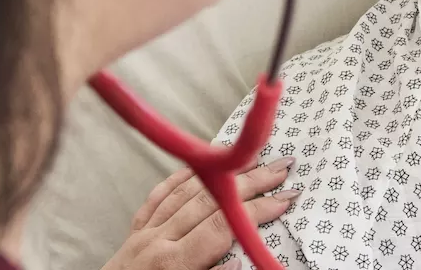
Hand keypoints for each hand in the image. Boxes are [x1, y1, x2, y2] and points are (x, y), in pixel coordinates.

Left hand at [101, 158, 300, 269]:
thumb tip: (238, 260)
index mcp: (174, 263)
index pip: (223, 225)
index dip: (257, 209)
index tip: (286, 197)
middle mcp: (159, 240)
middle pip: (212, 201)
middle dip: (250, 182)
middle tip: (281, 167)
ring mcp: (145, 232)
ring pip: (188, 192)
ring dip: (223, 174)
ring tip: (251, 160)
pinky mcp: (135, 230)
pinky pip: (160, 196)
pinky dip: (182, 178)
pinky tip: (200, 167)